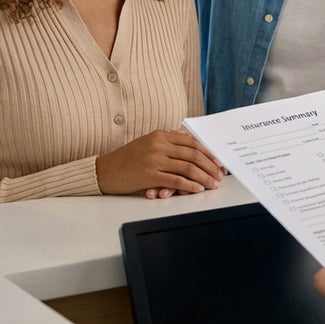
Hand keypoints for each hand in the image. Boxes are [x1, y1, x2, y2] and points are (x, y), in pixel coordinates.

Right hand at [95, 129, 223, 197]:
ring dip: (204, 177)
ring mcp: (154, 158)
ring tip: (213, 184)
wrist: (104, 171)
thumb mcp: (148, 145)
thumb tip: (193, 152)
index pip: (191, 142)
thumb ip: (168, 145)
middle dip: (210, 166)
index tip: (218, 161)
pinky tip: (197, 188)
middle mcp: (159, 144)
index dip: (208, 152)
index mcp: (161, 135)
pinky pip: (176, 180)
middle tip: (220, 175)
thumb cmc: (127, 160)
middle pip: (193, 154)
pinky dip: (190, 185)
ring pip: (188, 167)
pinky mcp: (149, 174)